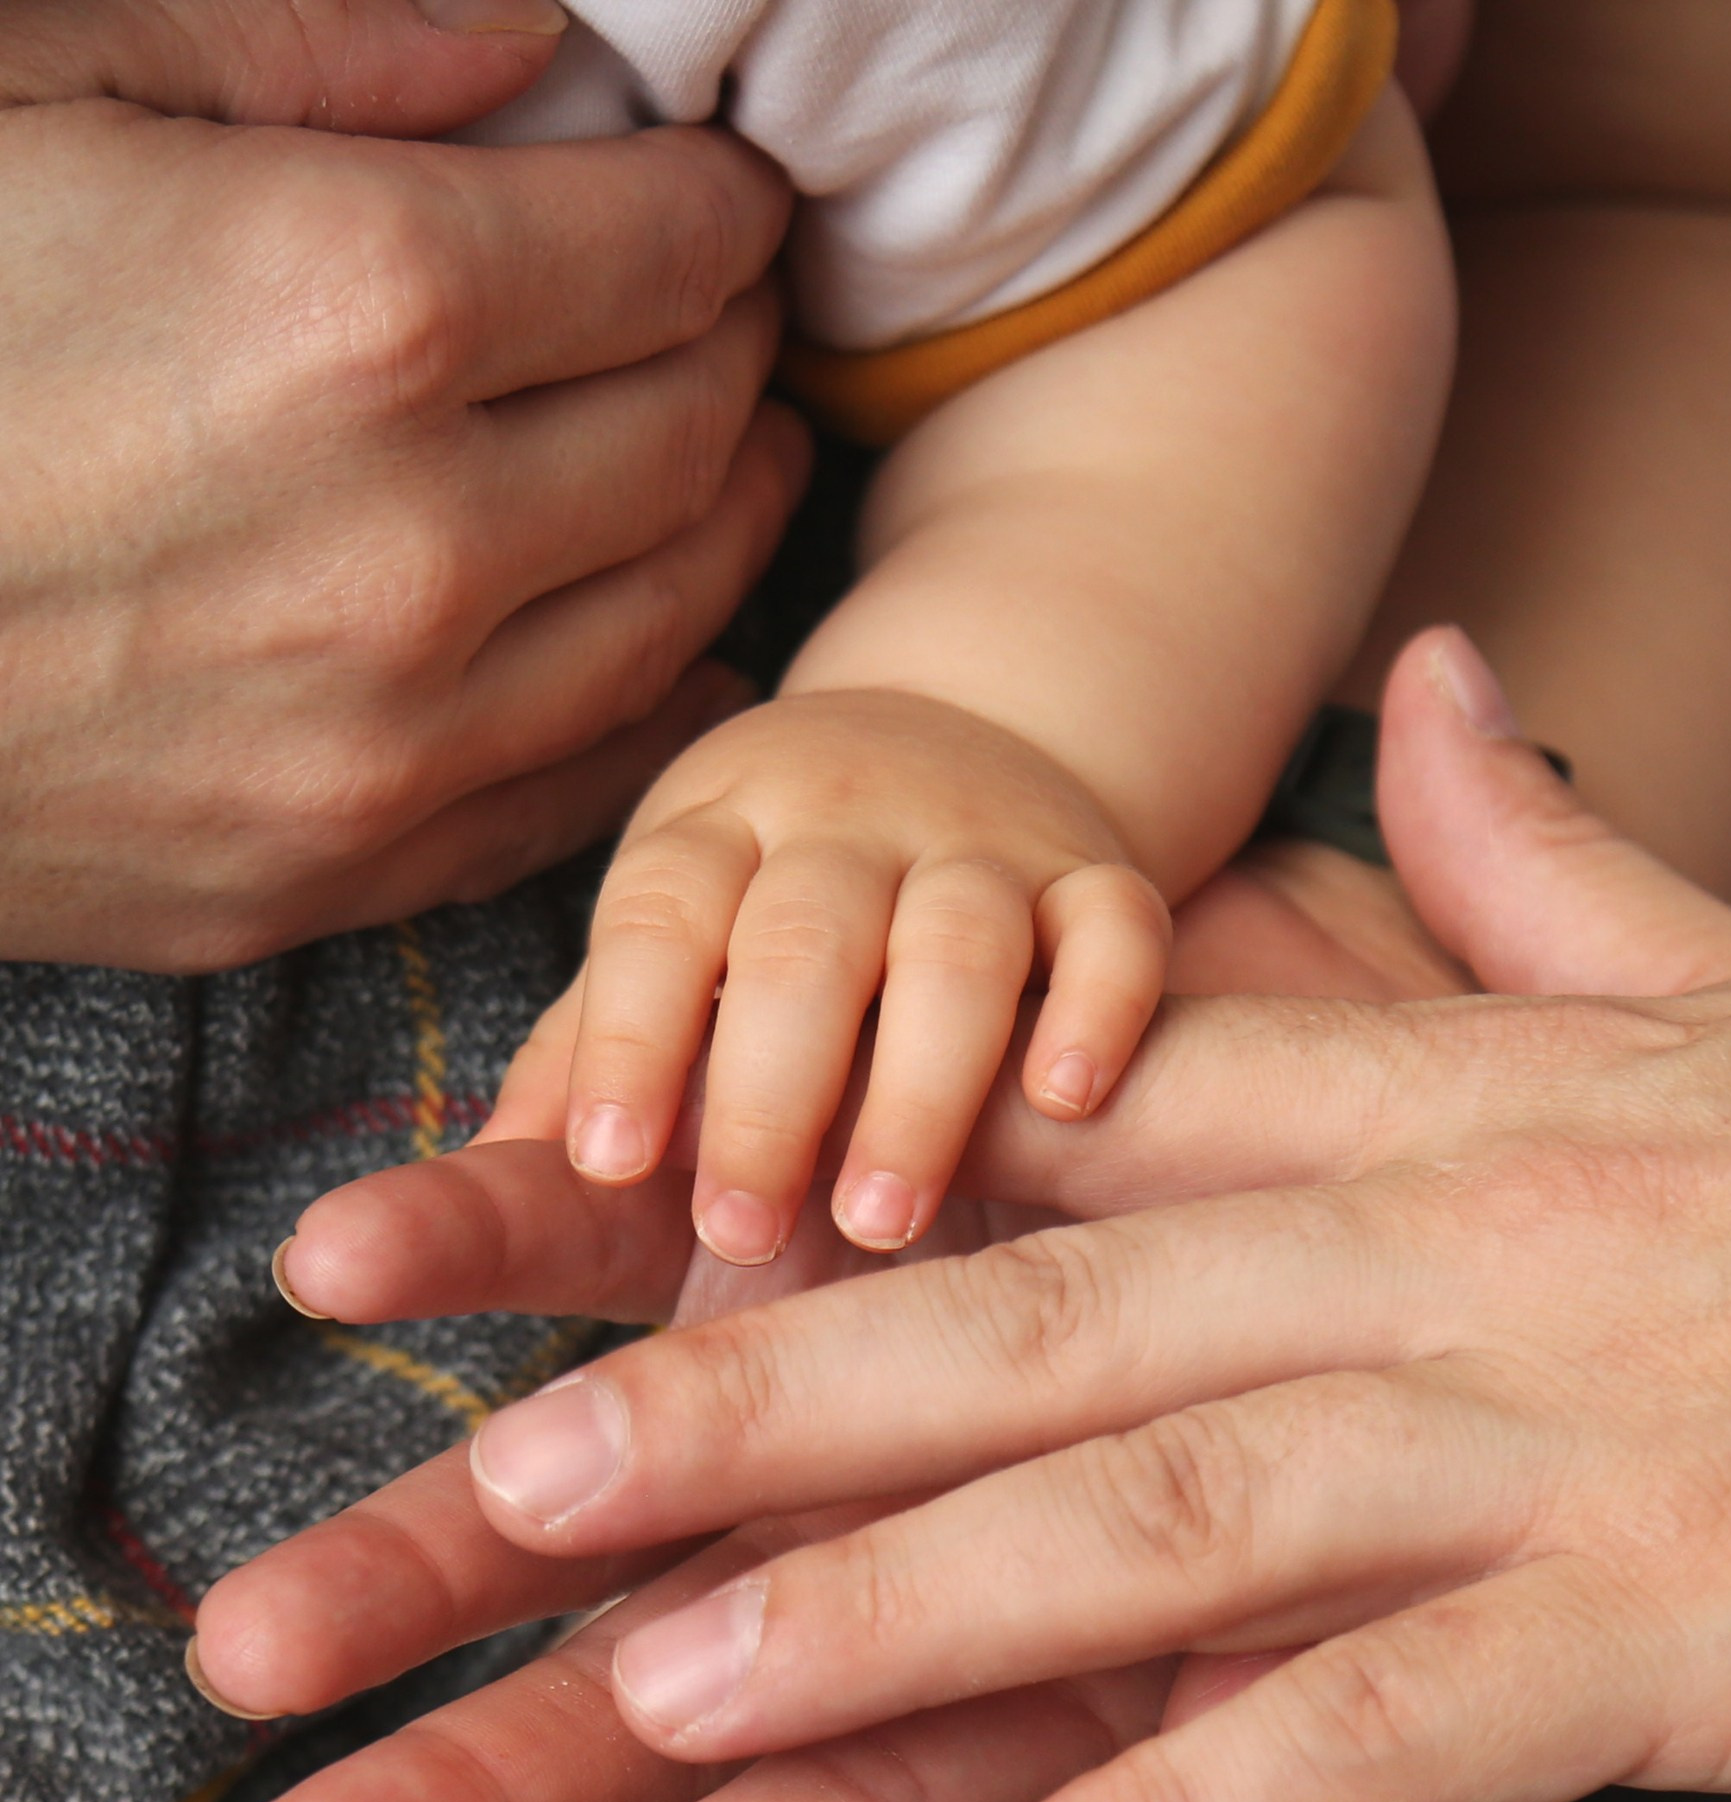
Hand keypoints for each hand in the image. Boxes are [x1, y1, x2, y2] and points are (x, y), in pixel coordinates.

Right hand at [0, 0, 805, 967]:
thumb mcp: (15, 77)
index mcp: (352, 304)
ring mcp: (380, 738)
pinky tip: (674, 642)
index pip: (658, 247)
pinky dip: (660, 703)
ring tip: (731, 448)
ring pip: (673, 615)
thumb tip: (530, 41)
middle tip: (730, 309)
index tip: (725, 192)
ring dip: (728, 519)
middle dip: (735, 350)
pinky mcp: (323, 867)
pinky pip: (578, 785)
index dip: (716, 207)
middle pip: (690, 431)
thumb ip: (306, 47)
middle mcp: (414, 544)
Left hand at [228, 630, 1730, 1801]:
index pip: (1032, 1148)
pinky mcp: (1716, 1624)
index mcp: (1451, 1103)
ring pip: (1152, 1522)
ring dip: (870, 1628)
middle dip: (699, 1442)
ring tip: (620, 1722)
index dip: (759, 1199)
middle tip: (444, 1540)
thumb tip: (1424, 701)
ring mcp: (1582, 1431)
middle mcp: (1467, 1244)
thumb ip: (1533, 862)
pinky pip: (1398, 1719)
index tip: (517, 1274)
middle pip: (1012, 1340)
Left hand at [486, 691, 1174, 1265]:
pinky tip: (1065, 1100)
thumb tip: (370, 1234)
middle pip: (800, 934)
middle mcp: (842, 820)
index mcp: (708, 833)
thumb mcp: (667, 969)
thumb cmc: (776, 927)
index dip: (625, 1033)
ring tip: (878, 1216)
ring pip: (958, 937)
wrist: (964, 754)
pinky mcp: (1099, 875)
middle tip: (738, 1228)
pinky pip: (1117, 926)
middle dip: (766, 1082)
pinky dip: (1098, 1004)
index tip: (598, 1161)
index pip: (655, 918)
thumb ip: (572, 1083)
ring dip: (918, 1076)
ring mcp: (983, 843)